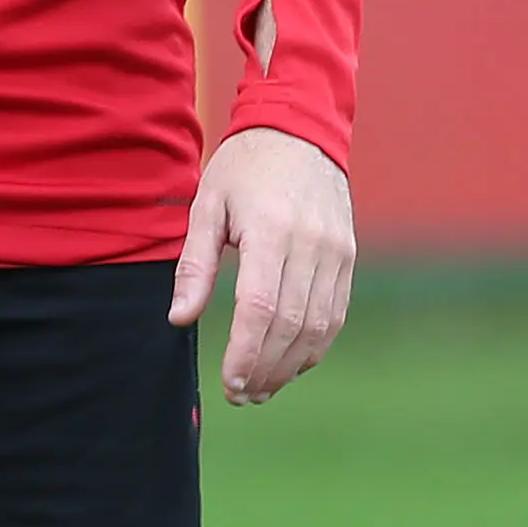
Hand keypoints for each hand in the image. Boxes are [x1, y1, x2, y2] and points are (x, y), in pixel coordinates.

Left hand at [169, 125, 354, 404]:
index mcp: (272, 231)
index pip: (261, 307)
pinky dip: (313, 345)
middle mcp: (312, 246)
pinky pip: (335, 314)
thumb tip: (179, 318)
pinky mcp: (348, 259)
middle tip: (240, 395)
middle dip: (265, 368)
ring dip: (290, 365)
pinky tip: (289, 362)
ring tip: (261, 388)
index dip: (246, 352)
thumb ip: (195, 265)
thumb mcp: (207, 205)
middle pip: (292, 325)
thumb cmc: (243, 168)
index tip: (229, 382)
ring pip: (319, 327)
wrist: (299, 132)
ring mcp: (337, 254)